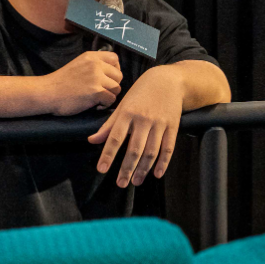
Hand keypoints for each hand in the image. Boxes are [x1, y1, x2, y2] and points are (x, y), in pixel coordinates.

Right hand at [43, 51, 121, 114]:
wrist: (47, 93)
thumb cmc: (61, 82)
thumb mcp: (79, 64)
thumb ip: (94, 64)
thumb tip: (112, 71)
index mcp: (91, 57)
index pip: (115, 58)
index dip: (115, 69)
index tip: (107, 78)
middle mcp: (95, 65)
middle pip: (119, 75)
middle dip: (112, 85)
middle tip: (101, 91)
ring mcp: (96, 78)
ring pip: (117, 88)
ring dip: (109, 96)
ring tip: (98, 99)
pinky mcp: (96, 92)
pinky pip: (111, 99)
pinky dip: (104, 105)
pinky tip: (94, 105)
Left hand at [88, 66, 182, 187]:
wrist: (168, 80)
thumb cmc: (141, 92)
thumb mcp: (123, 105)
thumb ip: (108, 125)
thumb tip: (92, 140)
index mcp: (127, 113)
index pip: (115, 138)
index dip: (108, 154)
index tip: (102, 169)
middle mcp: (143, 119)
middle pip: (134, 149)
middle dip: (127, 168)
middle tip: (120, 184)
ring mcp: (159, 123)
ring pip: (151, 151)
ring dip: (143, 169)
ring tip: (136, 181)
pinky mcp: (172, 126)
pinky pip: (168, 148)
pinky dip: (163, 162)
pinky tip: (157, 174)